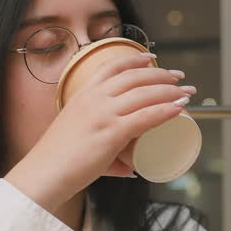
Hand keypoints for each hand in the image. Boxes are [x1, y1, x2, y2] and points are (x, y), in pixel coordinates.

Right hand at [7, 52, 195, 213]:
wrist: (44, 173)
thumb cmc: (59, 160)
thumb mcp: (79, 139)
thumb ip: (105, 150)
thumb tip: (130, 167)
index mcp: (82, 94)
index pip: (111, 65)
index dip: (134, 58)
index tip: (151, 57)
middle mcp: (93, 98)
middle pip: (135, 77)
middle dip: (161, 74)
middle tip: (179, 77)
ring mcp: (103, 114)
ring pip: (145, 94)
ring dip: (170, 91)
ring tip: (186, 92)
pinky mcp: (111, 133)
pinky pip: (146, 116)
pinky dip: (166, 110)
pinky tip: (179, 108)